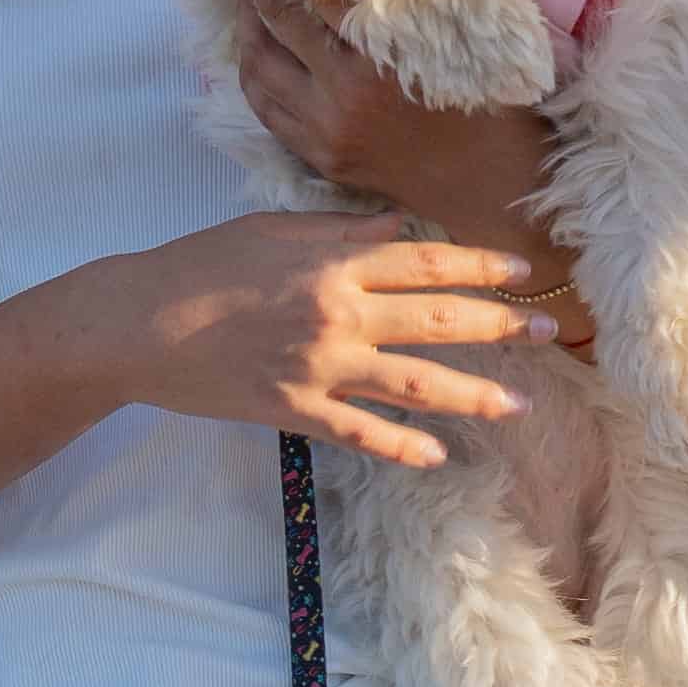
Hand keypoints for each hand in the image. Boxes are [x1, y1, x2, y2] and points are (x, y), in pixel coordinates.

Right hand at [98, 212, 548, 467]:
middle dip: (502, 326)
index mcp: (333, 260)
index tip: (522, 274)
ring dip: (476, 394)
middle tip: (550, 333)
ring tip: (520, 405)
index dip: (480, 267)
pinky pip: (363, 434)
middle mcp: (338, 312)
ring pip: (417, 383)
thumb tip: (397, 229)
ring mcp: (320, 366)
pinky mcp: (295, 409)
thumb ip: (339, 232)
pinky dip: (403, 447)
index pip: (427, 260)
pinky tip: (437, 457)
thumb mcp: (271, 230)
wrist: (138, 322)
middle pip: (440, 320)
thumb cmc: (198, 266)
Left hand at [228, 0, 587, 340]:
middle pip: (279, 25)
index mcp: (382, 55)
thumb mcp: (458, 37)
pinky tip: (256, 57)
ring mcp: (326, 129)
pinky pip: (268, 112)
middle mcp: (344, 94)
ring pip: (261, 70)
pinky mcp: (320, 157)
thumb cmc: (486, 103)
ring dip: (248, 33)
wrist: (487, 183)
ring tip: (246, 7)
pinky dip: (255, 79)